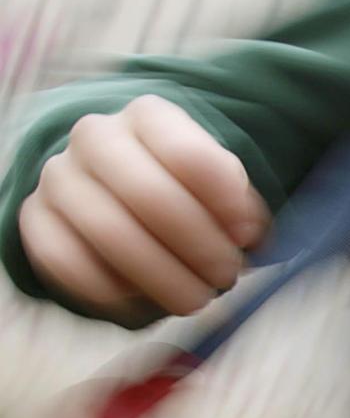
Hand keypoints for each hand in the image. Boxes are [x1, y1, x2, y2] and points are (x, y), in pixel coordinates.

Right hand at [19, 95, 267, 321]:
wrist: (113, 186)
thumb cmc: (182, 185)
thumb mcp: (217, 180)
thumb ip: (237, 203)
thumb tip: (245, 235)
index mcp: (149, 114)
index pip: (187, 153)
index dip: (223, 201)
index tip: (247, 236)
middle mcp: (95, 136)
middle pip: (147, 194)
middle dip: (195, 244)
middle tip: (225, 275)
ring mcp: (58, 177)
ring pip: (109, 233)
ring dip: (161, 276)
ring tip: (196, 298)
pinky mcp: (33, 219)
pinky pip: (68, 264)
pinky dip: (113, 292)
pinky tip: (145, 302)